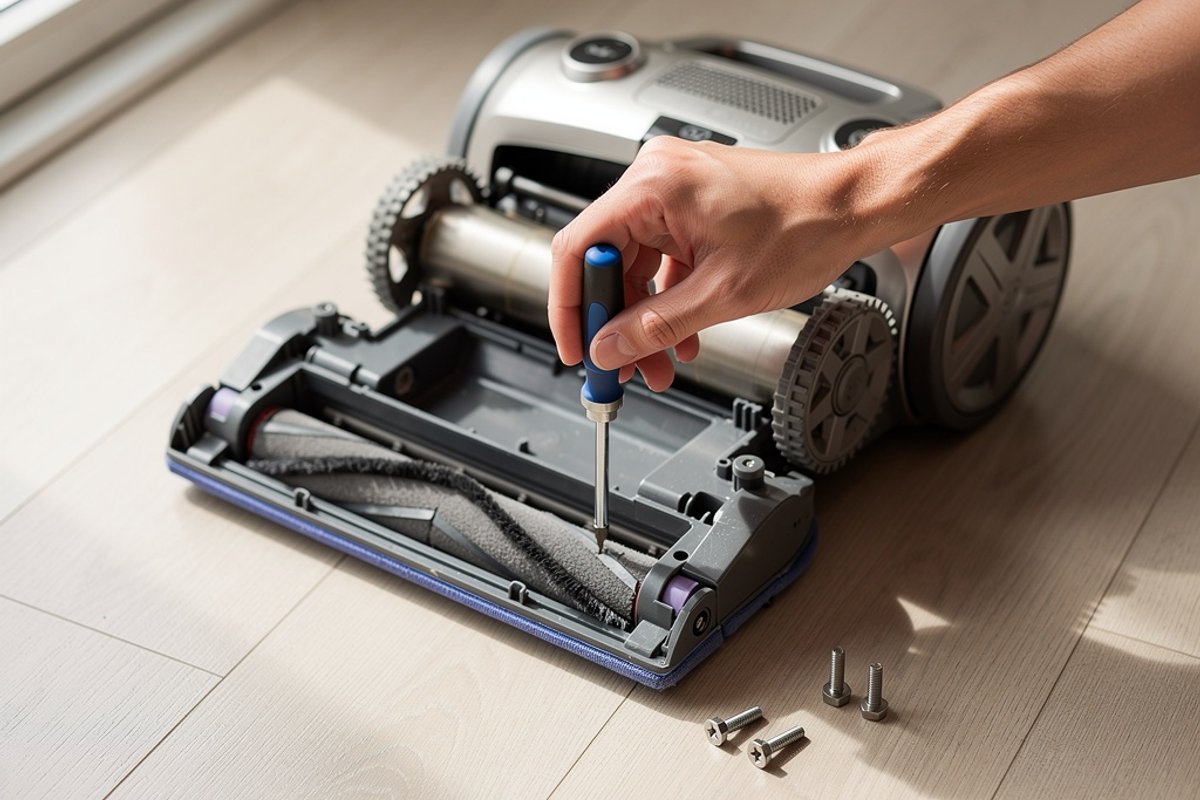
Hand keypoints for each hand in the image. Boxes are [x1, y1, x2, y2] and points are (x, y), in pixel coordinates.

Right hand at [548, 136, 893, 390]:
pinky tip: (681, 333)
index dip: (569, 307)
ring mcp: (672, 187)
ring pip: (633, 264)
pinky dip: (666, 296)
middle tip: (621, 367)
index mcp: (653, 185)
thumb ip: (655, 326)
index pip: (577, 248)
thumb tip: (610, 348)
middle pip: (605, 261)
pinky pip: (659, 256)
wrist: (851, 205)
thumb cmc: (805, 226)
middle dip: (615, 322)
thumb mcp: (721, 294)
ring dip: (643, 317)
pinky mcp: (690, 202)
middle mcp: (655, 177)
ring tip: (658, 362)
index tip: (578, 347)